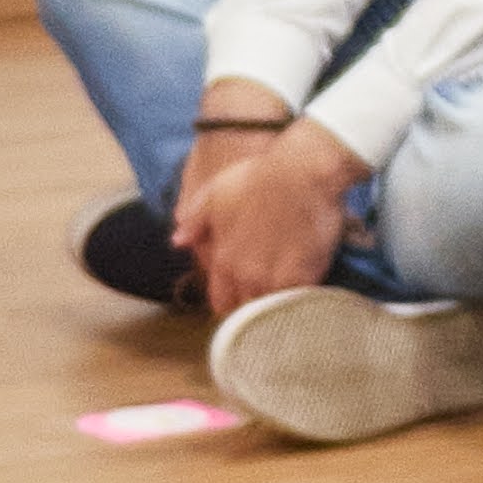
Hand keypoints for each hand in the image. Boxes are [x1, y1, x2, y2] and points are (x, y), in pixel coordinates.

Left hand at [171, 115, 357, 312]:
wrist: (303, 172)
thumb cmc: (259, 177)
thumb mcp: (216, 192)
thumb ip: (195, 220)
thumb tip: (178, 242)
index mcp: (222, 259)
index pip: (221, 302)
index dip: (232, 300)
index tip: (243, 295)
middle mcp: (245, 274)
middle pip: (247, 308)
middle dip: (254, 303)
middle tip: (267, 291)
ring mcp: (275, 277)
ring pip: (272, 309)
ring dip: (277, 305)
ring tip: (286, 293)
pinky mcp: (304, 276)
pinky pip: (297, 301)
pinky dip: (300, 299)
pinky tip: (304, 288)